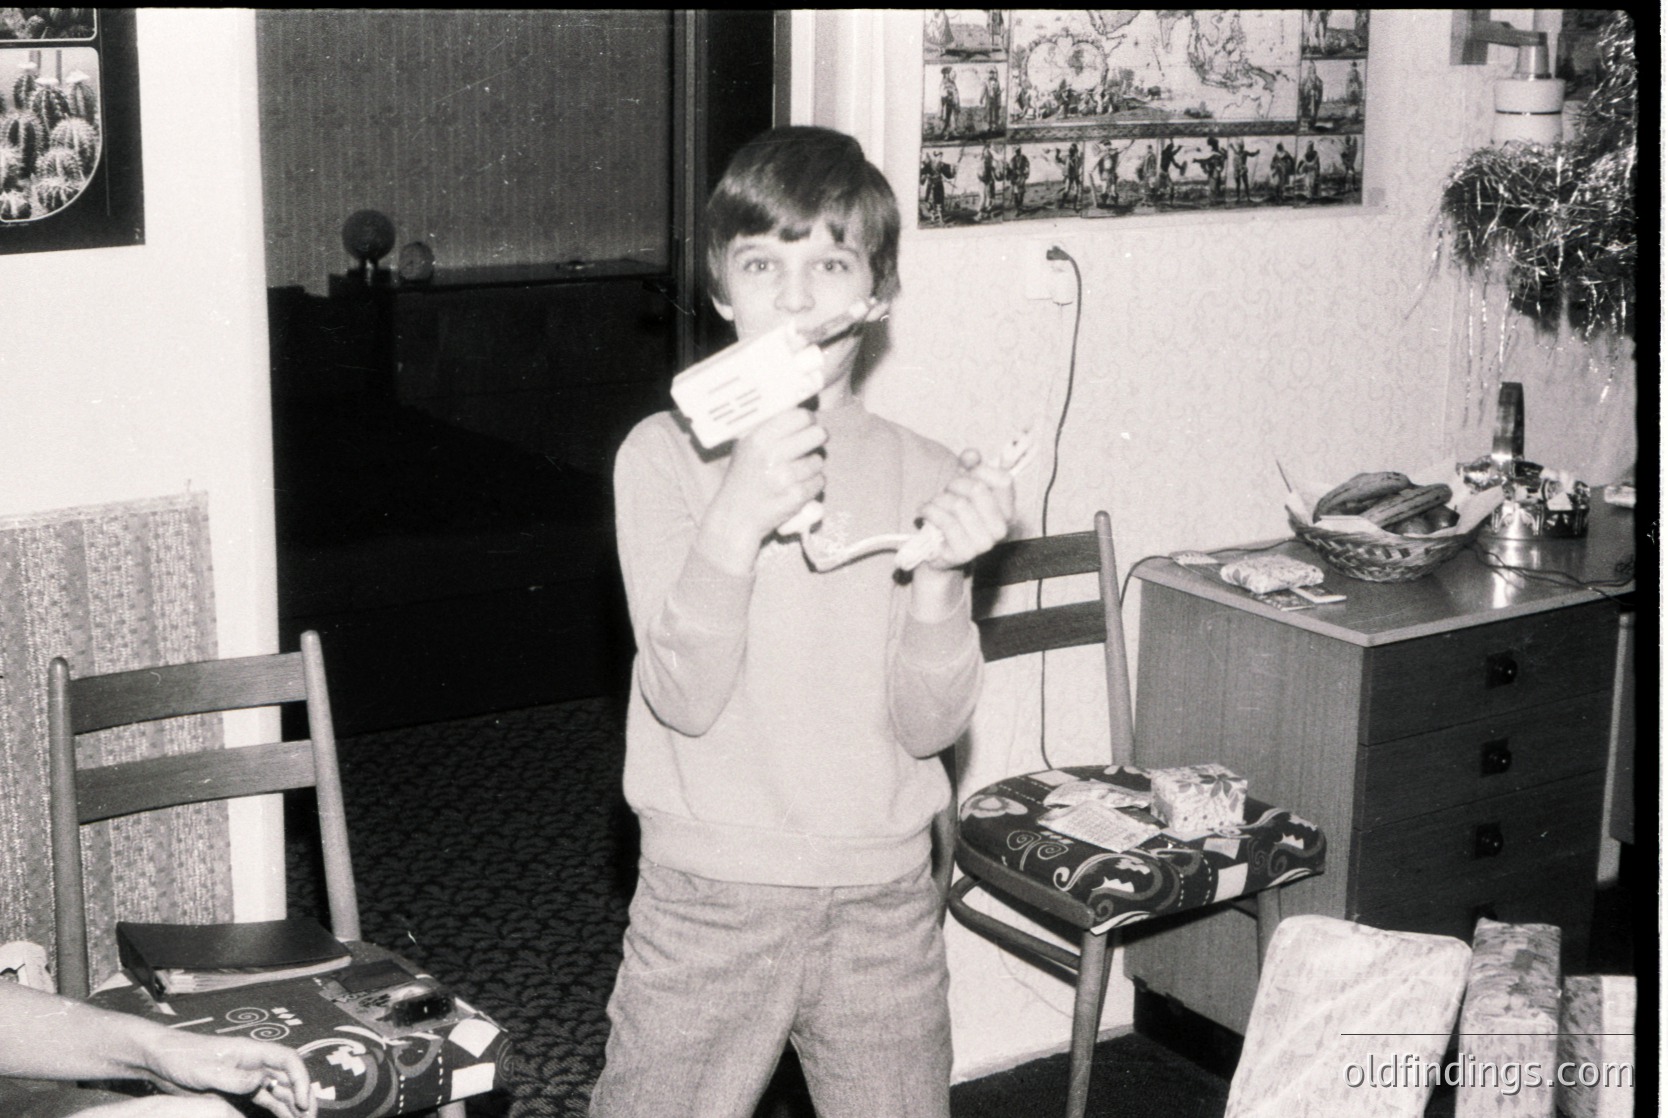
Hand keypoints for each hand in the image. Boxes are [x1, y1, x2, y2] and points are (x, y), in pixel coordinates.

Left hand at [144, 1032, 314, 1117]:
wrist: (159, 1059)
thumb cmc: (181, 1057)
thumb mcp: (205, 1069)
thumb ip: (233, 1077)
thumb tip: (262, 1081)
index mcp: (251, 1051)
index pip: (288, 1060)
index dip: (301, 1079)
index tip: (302, 1102)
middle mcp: (255, 1063)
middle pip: (289, 1078)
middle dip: (303, 1097)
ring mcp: (247, 1077)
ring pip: (279, 1092)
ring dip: (292, 1107)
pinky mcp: (236, 1090)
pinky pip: (263, 1101)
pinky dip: (276, 1111)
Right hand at [699, 406, 827, 572]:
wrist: (735, 517)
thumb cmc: (743, 479)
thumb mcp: (746, 447)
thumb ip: (769, 428)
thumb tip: (799, 410)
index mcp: (759, 438)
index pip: (800, 416)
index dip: (808, 419)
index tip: (807, 424)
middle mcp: (771, 455)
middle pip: (817, 434)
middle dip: (816, 439)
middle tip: (810, 444)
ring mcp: (785, 477)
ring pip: (819, 460)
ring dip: (813, 465)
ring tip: (797, 471)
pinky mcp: (795, 497)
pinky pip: (819, 482)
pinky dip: (813, 484)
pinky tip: (798, 486)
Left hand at [915, 448, 1016, 570]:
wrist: (939, 551)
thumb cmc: (955, 515)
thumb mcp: (963, 487)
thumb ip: (970, 467)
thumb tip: (971, 454)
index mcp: (1008, 510)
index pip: (1004, 480)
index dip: (981, 470)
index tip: (966, 473)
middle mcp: (1000, 528)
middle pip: (977, 489)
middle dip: (955, 484)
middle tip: (946, 491)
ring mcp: (984, 543)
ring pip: (958, 504)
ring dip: (939, 499)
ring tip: (934, 504)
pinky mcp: (964, 553)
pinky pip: (944, 521)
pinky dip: (929, 511)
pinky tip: (924, 512)